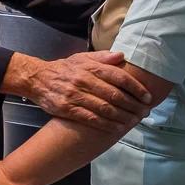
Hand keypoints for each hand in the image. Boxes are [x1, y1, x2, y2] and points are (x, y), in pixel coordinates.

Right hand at [25, 51, 152, 133]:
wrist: (37, 79)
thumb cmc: (64, 69)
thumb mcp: (81, 57)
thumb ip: (102, 57)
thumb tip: (122, 56)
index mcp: (89, 66)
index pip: (118, 76)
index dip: (135, 87)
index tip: (147, 96)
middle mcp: (84, 80)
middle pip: (114, 94)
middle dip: (133, 105)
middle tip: (145, 112)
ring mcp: (75, 96)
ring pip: (105, 108)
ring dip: (123, 117)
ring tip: (135, 121)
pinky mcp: (67, 109)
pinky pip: (91, 119)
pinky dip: (106, 125)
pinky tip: (117, 128)